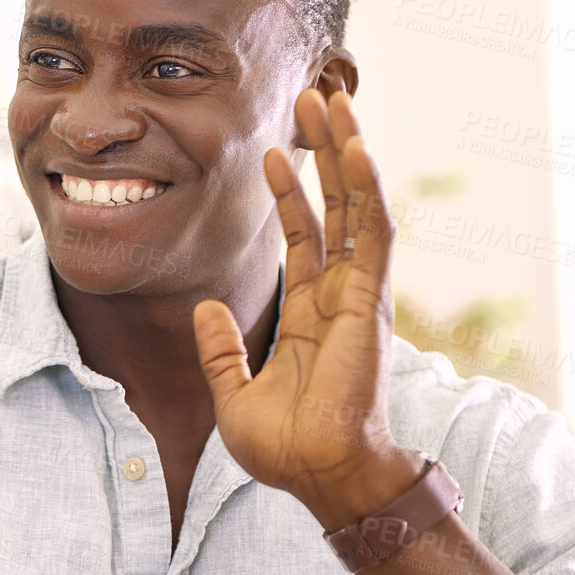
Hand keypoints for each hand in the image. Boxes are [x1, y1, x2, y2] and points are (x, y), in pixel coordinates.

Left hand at [193, 88, 422, 530]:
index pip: (304, 235)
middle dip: (325, 150)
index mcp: (310, 312)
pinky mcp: (370, 300)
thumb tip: (202, 307)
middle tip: (315, 97)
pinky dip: (366, 190)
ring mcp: (358, 294)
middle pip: (336, 205)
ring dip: (346, 151)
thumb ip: (220, 350)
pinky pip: (372, 235)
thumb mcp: (233, 393)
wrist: (320, 477)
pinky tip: (356, 149)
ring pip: (357, 205)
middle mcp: (338, 294)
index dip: (289, 190)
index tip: (273, 147)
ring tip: (334, 100)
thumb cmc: (287, 448)